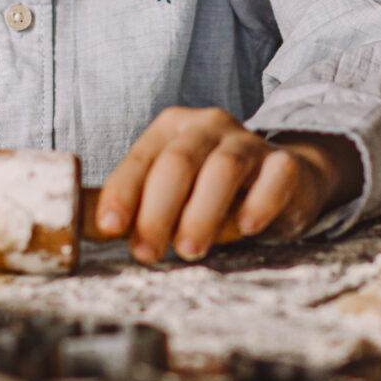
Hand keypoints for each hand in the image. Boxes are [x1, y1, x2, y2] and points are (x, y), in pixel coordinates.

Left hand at [93, 107, 360, 263]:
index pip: (140, 159)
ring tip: (190, 249)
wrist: (283, 178)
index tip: (110, 227)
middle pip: (178, 163)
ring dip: (202, 212)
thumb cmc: (212, 191)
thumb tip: (96, 230)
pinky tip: (246, 227)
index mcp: (171, 129)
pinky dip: (259, 202)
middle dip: (158, 211)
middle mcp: (207, 127)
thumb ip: (139, 206)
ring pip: (223, 168)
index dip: (123, 193)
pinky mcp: (284, 164)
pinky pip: (275, 176)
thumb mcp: (172, 192)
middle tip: (149, 253)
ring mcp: (248, 142)